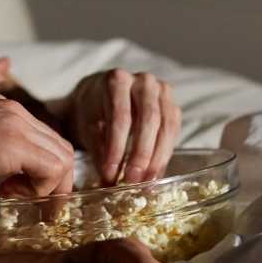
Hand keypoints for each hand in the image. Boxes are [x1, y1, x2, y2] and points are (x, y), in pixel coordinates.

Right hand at [0, 94, 74, 196]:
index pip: (41, 139)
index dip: (41, 170)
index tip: (24, 193)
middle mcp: (13, 111)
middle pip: (59, 146)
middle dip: (54, 181)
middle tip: (34, 205)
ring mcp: (16, 123)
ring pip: (62, 156)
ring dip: (50, 187)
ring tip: (21, 202)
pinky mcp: (15, 142)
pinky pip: (52, 168)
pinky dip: (43, 190)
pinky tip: (11, 196)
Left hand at [65, 69, 180, 184]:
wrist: (99, 100)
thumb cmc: (91, 113)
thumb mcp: (88, 128)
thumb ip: (99, 150)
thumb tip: (109, 180)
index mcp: (117, 80)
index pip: (120, 116)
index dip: (117, 148)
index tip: (111, 173)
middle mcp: (143, 81)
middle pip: (148, 119)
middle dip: (141, 154)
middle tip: (133, 180)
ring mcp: (162, 92)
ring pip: (166, 127)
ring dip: (157, 158)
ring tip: (145, 183)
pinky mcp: (172, 107)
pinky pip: (173, 132)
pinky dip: (164, 156)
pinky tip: (154, 175)